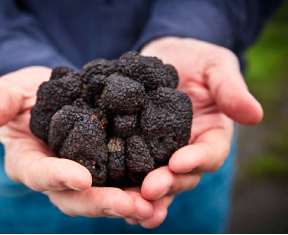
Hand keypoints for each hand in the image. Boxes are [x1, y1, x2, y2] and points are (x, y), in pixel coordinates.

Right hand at [0, 66, 152, 218]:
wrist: (59, 94)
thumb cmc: (31, 94)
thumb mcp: (12, 92)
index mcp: (31, 161)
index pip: (40, 175)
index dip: (57, 178)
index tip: (81, 178)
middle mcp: (59, 176)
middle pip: (78, 198)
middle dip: (103, 203)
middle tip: (132, 205)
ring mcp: (86, 174)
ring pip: (105, 196)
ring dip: (130, 204)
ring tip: (155, 207)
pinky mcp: (108, 167)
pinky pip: (124, 183)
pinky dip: (142, 190)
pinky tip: (165, 191)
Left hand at [125, 37, 262, 227]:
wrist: (165, 57)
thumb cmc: (196, 60)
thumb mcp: (216, 66)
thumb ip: (230, 89)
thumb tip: (255, 115)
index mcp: (210, 134)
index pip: (210, 153)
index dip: (197, 160)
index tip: (179, 162)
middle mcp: (186, 150)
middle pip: (182, 176)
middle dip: (167, 184)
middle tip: (149, 190)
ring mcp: (161, 153)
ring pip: (157, 181)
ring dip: (145, 197)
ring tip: (130, 207)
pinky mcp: (136, 149)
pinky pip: (132, 170)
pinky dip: (126, 187)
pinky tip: (113, 197)